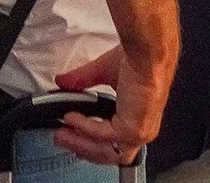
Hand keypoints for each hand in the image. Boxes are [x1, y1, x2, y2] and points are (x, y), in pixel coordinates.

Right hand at [53, 47, 160, 166]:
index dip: (93, 143)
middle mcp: (141, 128)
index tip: (73, 135)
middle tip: (61, 138)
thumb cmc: (139, 60)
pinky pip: (101, 135)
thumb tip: (64, 82)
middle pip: (109, 154)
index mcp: (138, 118)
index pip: (116, 143)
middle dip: (82, 148)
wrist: (148, 55)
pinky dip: (84, 127)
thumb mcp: (104, 72)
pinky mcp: (131, 130)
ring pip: (106, 151)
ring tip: (62, 133)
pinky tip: (72, 119)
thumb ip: (83, 80)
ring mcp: (138, 132)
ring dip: (80, 143)